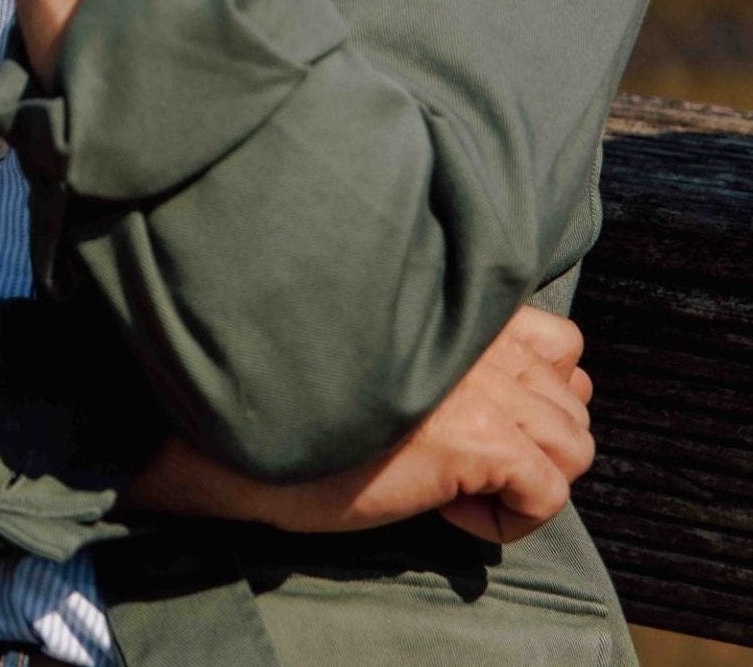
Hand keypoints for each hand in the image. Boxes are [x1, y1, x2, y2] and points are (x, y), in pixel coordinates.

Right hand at [125, 305, 593, 546]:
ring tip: (462, 486)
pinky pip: (548, 490)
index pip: (561, 343)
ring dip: (529, 479)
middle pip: (575, 400)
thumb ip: (456, 354)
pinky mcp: (475, 438)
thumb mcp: (394, 357)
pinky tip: (453, 508)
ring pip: (575, 446)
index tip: (480, 428)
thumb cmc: (308, 397)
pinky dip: (514, 517)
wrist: (249, 433)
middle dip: (536, 444)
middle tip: (471, 463)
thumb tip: (530, 390)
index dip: (537, 395)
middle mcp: (480, 336)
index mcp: (460, 307)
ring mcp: (482, 385)